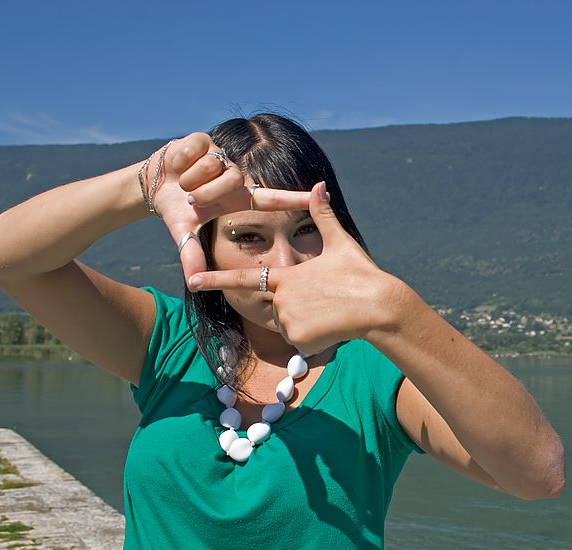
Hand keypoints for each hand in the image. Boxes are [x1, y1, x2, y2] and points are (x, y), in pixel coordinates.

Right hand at [148, 133, 310, 285]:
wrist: (155, 185)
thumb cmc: (179, 210)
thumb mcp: (184, 233)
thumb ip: (191, 254)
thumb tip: (192, 280)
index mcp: (239, 198)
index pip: (273, 198)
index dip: (295, 197)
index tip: (322, 193)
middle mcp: (236, 176)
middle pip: (233, 178)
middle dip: (208, 191)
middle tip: (193, 199)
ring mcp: (222, 156)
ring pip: (213, 163)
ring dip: (192, 177)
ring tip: (185, 183)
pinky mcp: (205, 139)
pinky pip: (196, 147)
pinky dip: (182, 160)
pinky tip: (179, 165)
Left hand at [187, 181, 401, 355]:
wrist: (379, 307)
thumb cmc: (361, 274)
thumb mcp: (341, 243)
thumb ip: (323, 216)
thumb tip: (320, 185)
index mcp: (287, 275)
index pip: (246, 278)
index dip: (217, 279)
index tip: (192, 279)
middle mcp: (282, 298)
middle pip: (277, 308)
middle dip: (297, 308)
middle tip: (325, 302)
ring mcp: (289, 320)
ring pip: (289, 326)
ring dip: (307, 324)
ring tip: (331, 313)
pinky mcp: (300, 339)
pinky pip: (301, 343)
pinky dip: (315, 339)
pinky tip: (332, 327)